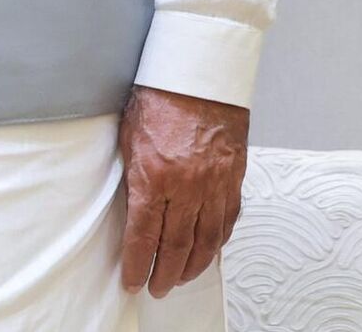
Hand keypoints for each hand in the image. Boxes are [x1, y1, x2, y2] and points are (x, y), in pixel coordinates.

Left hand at [118, 85, 248, 296]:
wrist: (197, 75)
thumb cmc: (157, 97)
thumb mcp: (128, 135)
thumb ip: (133, 175)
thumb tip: (132, 207)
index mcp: (155, 175)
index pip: (145, 234)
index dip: (138, 263)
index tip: (132, 280)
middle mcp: (187, 187)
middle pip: (177, 245)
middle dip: (165, 273)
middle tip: (156, 287)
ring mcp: (214, 185)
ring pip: (206, 241)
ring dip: (192, 265)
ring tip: (179, 278)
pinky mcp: (233, 179)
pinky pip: (227, 221)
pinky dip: (217, 242)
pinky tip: (207, 251)